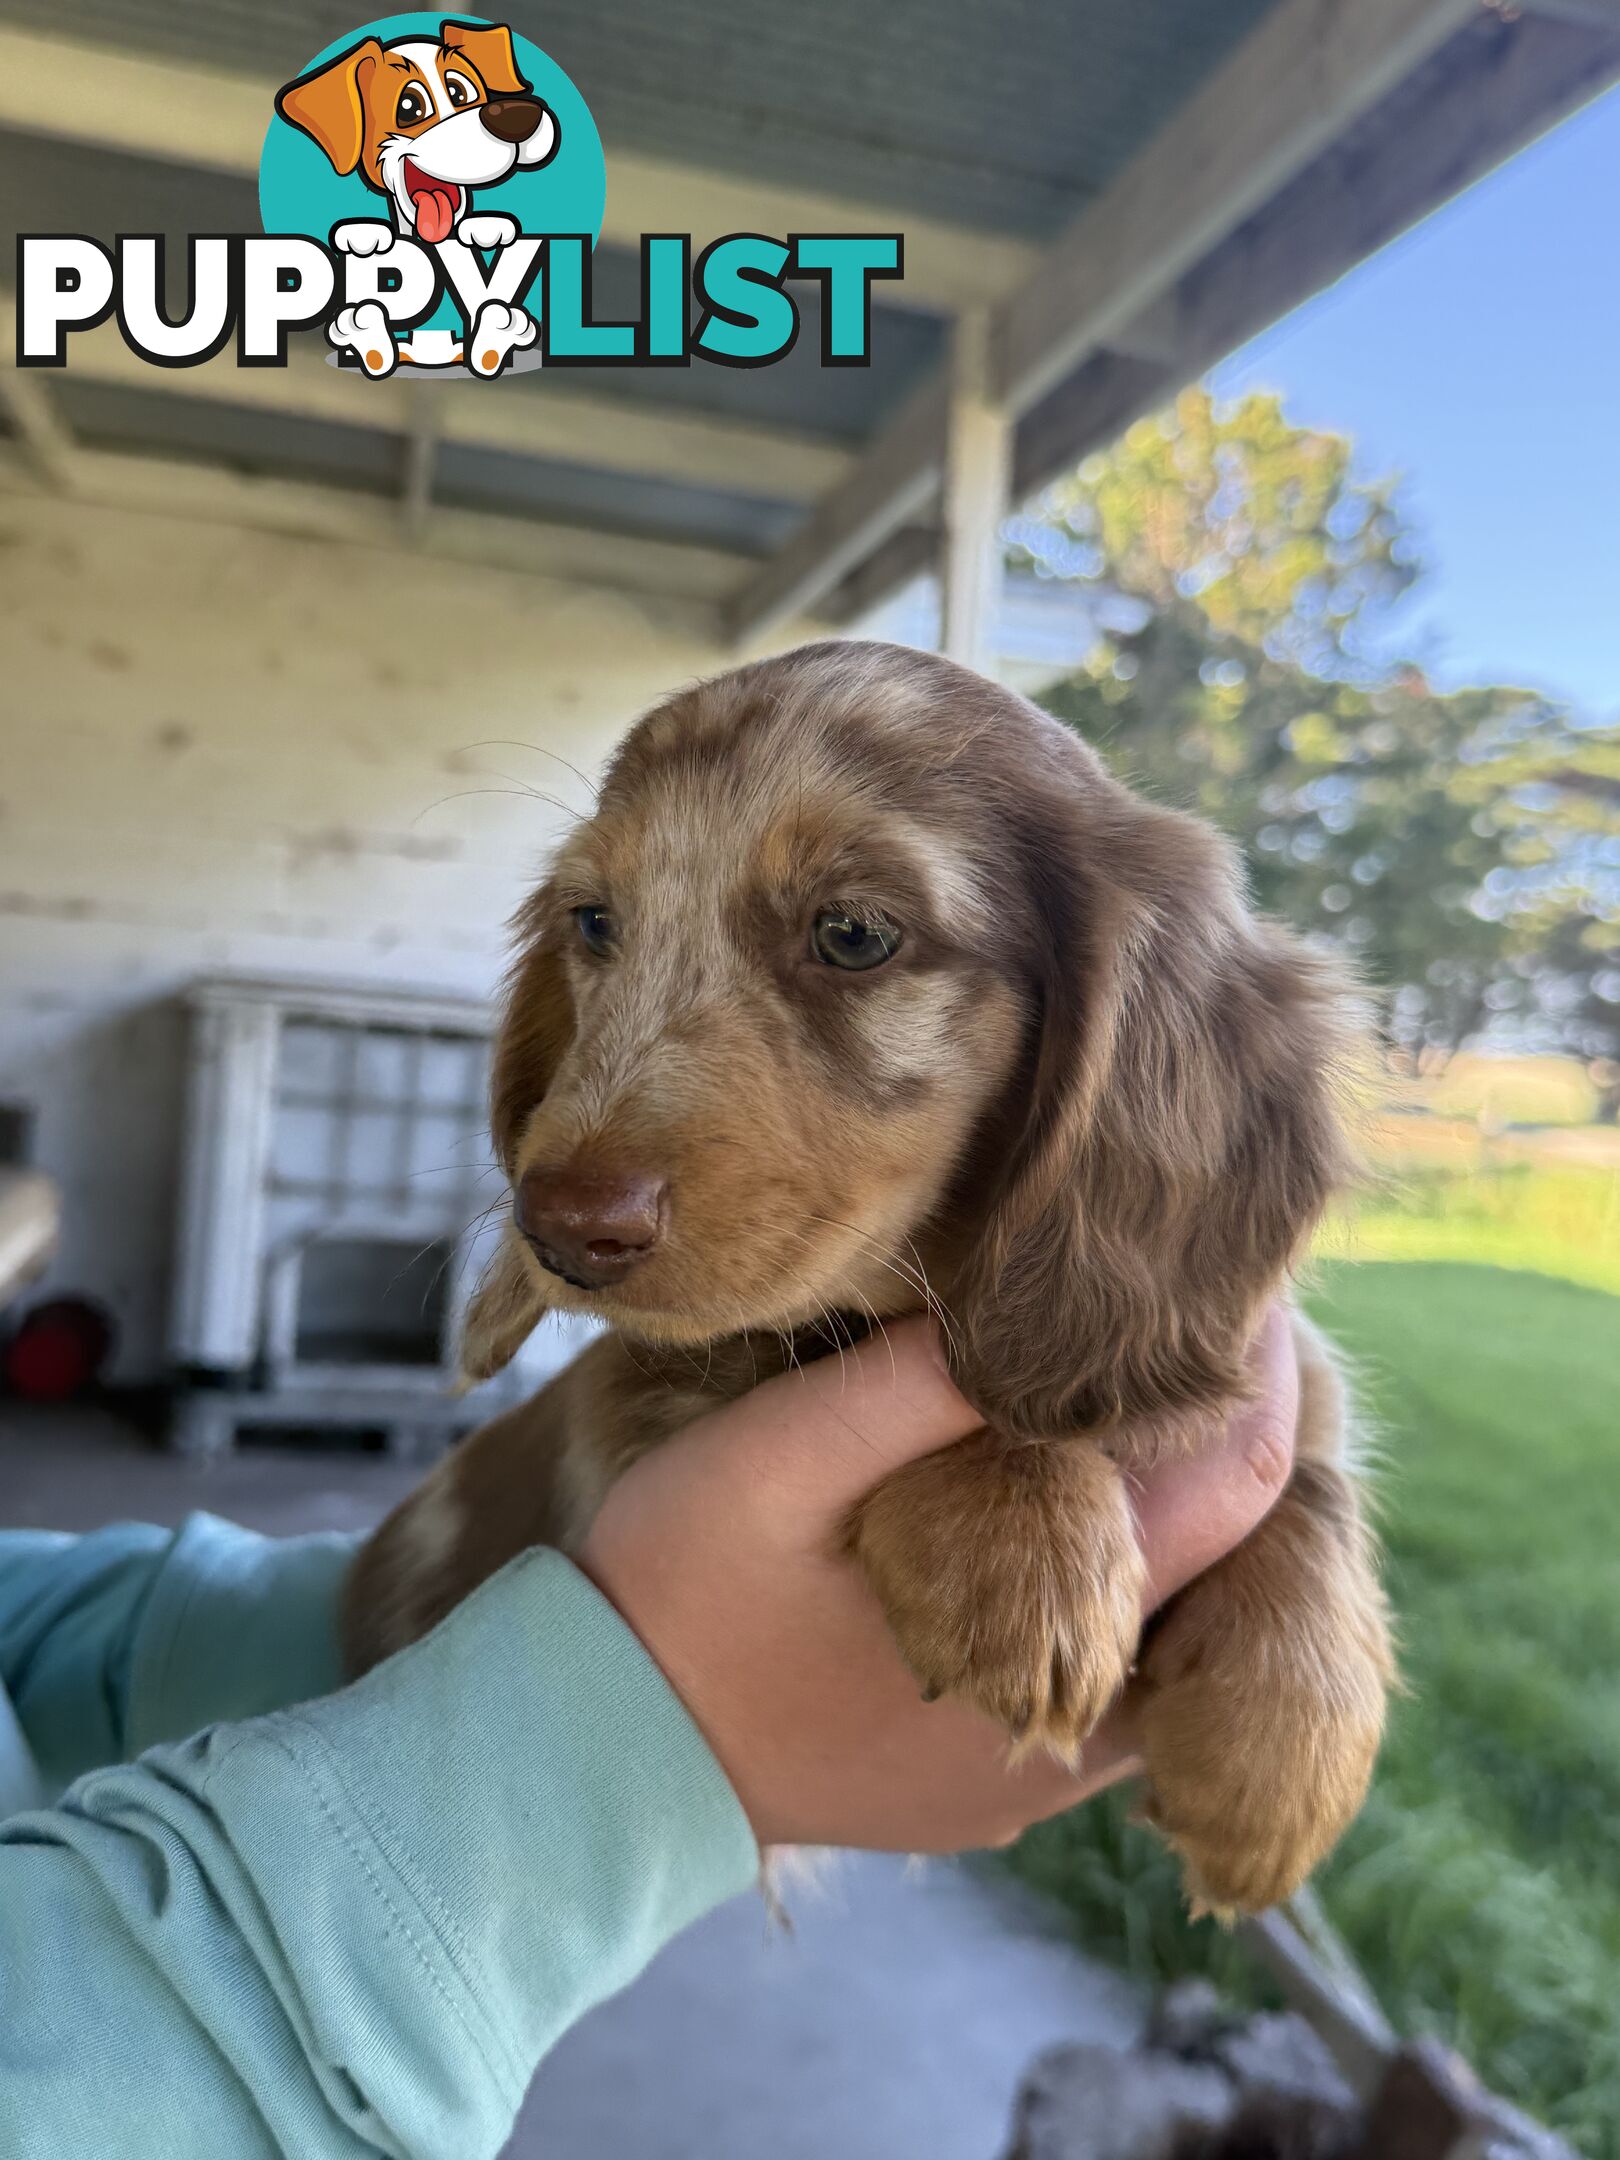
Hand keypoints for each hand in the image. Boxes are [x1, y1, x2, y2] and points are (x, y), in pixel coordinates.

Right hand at [578, 1308, 1297, 1853]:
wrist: (591, 1747)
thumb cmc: (673, 1587)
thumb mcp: (777, 1455)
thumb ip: (913, 1387)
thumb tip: (1046, 1310)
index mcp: (1043, 1646)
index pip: (1228, 1496)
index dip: (1253, 1375)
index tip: (1248, 1281)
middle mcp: (1068, 1739)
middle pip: (1226, 1574)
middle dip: (1223, 1437)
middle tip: (1203, 1318)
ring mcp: (1030, 1776)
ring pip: (1169, 1634)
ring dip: (1171, 1515)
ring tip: (1143, 1396)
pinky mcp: (986, 1785)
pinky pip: (1101, 1678)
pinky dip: (1113, 1585)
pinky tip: (1071, 1506)